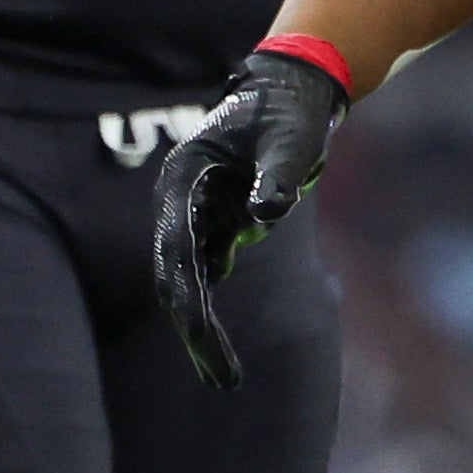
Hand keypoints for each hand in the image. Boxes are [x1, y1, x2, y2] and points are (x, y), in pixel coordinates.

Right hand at [152, 48, 345, 389]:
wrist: (294, 90)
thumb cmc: (291, 112)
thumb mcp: (291, 140)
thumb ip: (277, 176)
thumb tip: (263, 216)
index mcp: (183, 179)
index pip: (177, 252)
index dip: (189, 301)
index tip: (203, 339)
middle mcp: (179, 202)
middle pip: (178, 278)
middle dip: (195, 331)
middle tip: (221, 381)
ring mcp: (194, 214)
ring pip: (191, 281)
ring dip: (203, 329)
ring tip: (223, 379)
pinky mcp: (214, 221)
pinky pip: (209, 271)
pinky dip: (213, 307)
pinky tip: (219, 352)